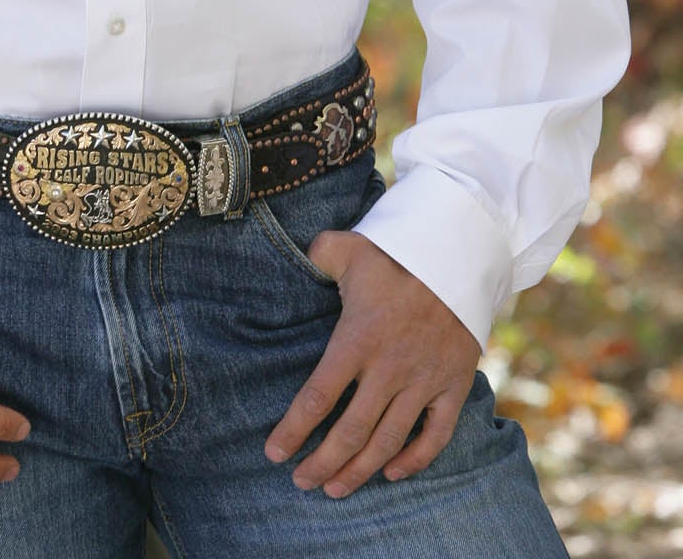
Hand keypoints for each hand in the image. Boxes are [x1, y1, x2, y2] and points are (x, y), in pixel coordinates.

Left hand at [264, 230, 480, 497]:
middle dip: (323, 462)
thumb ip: (321, 254)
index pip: (318, 396)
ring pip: (388, 441)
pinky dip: (415, 460)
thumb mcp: (350, 247)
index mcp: (357, 339)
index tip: (274, 454)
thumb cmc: (398, 253)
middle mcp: (389, 368)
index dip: (294, 430)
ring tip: (335, 489)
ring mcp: (423, 380)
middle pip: (351, 430)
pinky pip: (436, 435)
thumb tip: (305, 256)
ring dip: (360, 470)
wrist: (460, 256)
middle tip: (302, 482)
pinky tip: (392, 472)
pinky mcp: (452, 385)